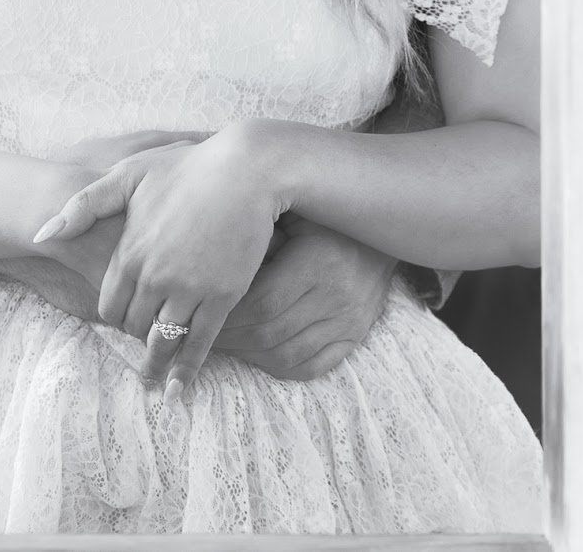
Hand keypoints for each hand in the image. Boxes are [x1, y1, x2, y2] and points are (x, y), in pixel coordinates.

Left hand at [35, 129, 283, 398]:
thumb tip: (39, 234)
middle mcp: (154, 277)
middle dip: (137, 333)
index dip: (114, 315)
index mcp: (129, 252)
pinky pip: (200, 344)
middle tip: (145, 339)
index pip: (108, 306)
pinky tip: (179, 390)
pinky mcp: (222, 297)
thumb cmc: (186, 167)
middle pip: (135, 326)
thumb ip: (83, 206)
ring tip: (153, 380)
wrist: (245, 169)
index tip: (125, 316)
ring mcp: (189, 290)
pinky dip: (187, 370)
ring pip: (164, 341)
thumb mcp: (128, 174)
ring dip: (157, 361)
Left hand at [213, 215, 395, 378]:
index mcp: (318, 262)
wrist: (380, 232)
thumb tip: (213, 270)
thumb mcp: (295, 216)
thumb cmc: (324, 218)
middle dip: (230, 339)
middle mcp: (336, 296)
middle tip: (202, 333)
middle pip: (270, 332)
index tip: (203, 313)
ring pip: (287, 355)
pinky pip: (312, 367)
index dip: (228, 315)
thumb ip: (261, 240)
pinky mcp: (354, 337)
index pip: (262, 303)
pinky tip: (256, 355)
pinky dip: (279, 367)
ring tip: (223, 346)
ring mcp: (348, 322)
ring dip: (248, 355)